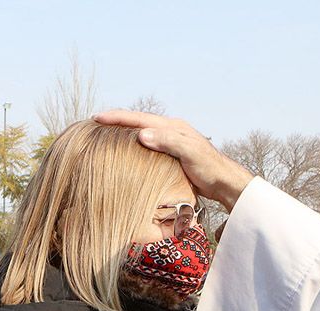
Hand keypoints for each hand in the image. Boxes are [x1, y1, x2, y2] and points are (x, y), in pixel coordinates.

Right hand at [94, 110, 254, 210]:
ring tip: (105, 134)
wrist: (224, 182)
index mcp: (173, 127)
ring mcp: (171, 142)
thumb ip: (168, 142)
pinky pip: (147, 144)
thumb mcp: (189, 153)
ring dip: (124, 131)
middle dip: (117, 120)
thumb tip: (142, 134)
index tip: (97, 117)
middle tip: (95, 122)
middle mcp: (171, 130)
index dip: (118, 118)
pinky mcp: (171, 154)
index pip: (139, 118)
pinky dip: (133, 144)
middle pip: (138, 121)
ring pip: (142, 132)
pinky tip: (126, 152)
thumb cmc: (209, 168)